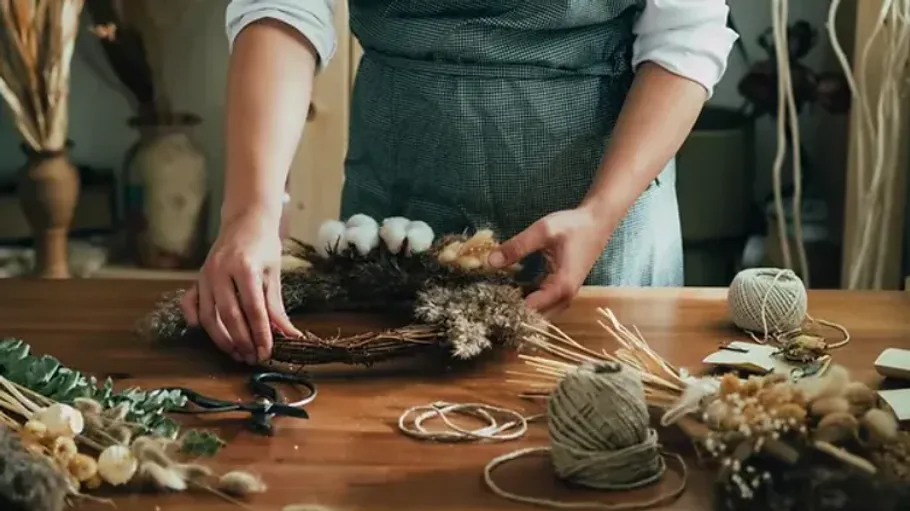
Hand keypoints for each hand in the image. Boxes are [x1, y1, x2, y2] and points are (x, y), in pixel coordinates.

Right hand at [180, 211, 301, 363]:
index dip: (260, 334)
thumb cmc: (263, 244)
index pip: (253, 309)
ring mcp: (205, 275)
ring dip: (221, 339)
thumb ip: (276, 306)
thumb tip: (290, 335)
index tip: (266, 352)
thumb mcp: (274, 272)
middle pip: (229, 316)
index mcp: (244, 268)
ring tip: (236, 354)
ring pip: (209, 315)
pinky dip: (195, 319)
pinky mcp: (197, 278)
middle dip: (241, 341)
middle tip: (251, 358)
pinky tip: (205, 333)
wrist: (245, 219)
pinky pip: (190, 303)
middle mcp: (221, 271)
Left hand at [488, 206, 613, 315]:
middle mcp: (565, 297)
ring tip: (497, 299)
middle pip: (536, 318)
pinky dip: (528, 301)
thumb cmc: (573, 226)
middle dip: (513, 313)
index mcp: (561, 287)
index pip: (530, 310)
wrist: (597, 222)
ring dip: (521, 309)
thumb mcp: (542, 231)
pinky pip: (545, 304)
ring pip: (541, 313)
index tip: (487, 303)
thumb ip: (517, 247)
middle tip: (489, 303)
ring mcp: (566, 295)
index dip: (508, 309)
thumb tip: (489, 262)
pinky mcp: (563, 290)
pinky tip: (511, 291)